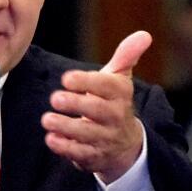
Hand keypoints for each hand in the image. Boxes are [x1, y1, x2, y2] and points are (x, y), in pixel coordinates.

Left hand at [41, 31, 151, 183]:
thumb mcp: (120, 80)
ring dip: (66, 127)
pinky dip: (65, 147)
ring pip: (87, 133)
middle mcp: (116, 117)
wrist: (125, 144)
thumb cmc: (114, 103)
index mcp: (121, 94)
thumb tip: (144, 34)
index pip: (107, 86)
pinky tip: (52, 139)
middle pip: (98, 111)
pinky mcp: (94, 156)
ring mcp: (105, 138)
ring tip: (47, 119)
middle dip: (76, 105)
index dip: (87, 82)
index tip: (66, 78)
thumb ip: (126, 56)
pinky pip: (80, 153)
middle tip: (55, 98)